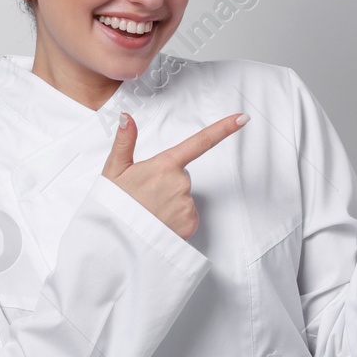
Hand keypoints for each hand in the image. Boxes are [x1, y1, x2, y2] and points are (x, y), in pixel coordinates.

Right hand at [102, 111, 247, 238]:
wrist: (116, 239)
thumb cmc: (116, 204)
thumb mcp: (114, 170)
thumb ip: (125, 141)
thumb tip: (127, 118)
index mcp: (165, 164)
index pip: (200, 142)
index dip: (224, 128)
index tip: (242, 119)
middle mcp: (181, 182)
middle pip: (183, 176)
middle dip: (167, 183)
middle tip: (146, 194)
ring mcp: (187, 204)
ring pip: (185, 196)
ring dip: (171, 202)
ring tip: (150, 210)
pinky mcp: (190, 223)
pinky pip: (188, 215)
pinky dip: (176, 218)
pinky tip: (159, 221)